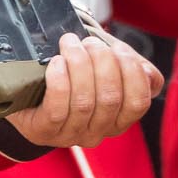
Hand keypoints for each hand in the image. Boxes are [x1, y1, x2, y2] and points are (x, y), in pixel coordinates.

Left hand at [5, 29, 164, 147]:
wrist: (30, 84)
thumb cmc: (75, 73)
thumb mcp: (108, 66)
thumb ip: (132, 67)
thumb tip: (147, 73)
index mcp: (119, 119)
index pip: (138, 102)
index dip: (132, 72)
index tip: (117, 48)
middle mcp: (97, 132)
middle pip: (110, 98)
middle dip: (102, 61)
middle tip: (88, 42)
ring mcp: (70, 135)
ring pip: (84, 102)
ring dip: (78, 63)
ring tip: (70, 44)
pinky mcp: (43, 131)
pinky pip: (57, 109)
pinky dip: (59, 80)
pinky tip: (56, 63)